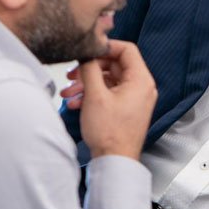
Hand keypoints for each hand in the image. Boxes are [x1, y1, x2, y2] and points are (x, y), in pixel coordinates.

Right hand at [70, 40, 156, 160]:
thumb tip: (86, 52)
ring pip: (108, 81)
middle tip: (71, 75)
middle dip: (89, 70)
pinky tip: (74, 104)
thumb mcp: (95, 95)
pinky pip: (109, 94)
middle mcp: (141, 87)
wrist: (114, 161)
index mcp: (140, 80)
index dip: (105, 47)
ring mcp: (134, 99)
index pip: (127, 50)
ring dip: (86, 84)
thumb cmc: (109, 131)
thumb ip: (90, 69)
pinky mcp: (126, 109)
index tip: (87, 50)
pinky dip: (92, 96)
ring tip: (67, 93)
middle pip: (114, 65)